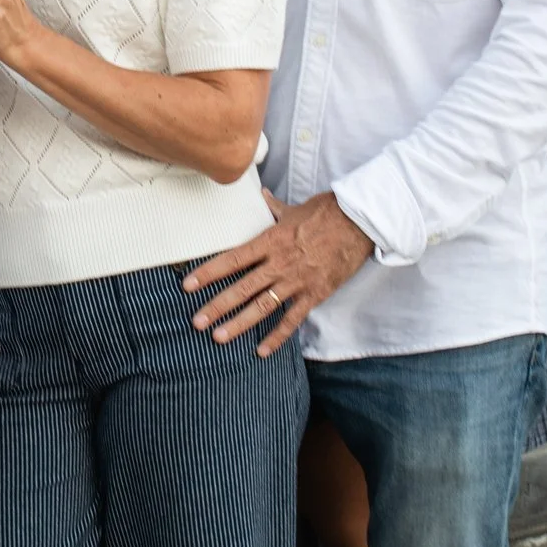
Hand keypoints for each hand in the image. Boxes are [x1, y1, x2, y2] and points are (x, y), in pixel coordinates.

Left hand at [181, 191, 371, 356]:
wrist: (359, 223)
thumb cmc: (326, 213)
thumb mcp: (294, 209)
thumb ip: (273, 208)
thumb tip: (261, 195)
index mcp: (270, 241)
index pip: (232, 259)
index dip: (208, 272)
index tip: (188, 285)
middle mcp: (279, 263)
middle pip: (242, 287)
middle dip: (217, 305)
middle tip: (196, 321)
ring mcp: (297, 281)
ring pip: (262, 306)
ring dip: (239, 323)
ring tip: (219, 337)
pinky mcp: (315, 294)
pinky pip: (292, 319)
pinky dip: (277, 337)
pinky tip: (262, 351)